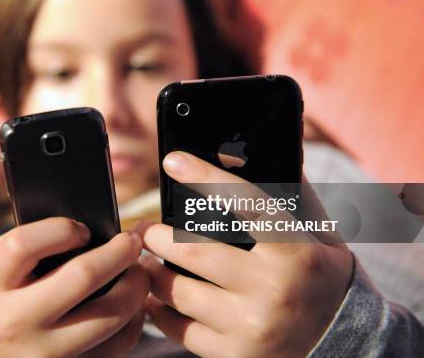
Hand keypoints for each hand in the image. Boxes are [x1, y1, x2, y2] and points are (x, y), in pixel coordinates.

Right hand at [0, 217, 148, 357]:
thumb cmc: (7, 296)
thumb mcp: (5, 265)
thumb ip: (35, 242)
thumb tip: (96, 228)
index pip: (23, 245)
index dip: (61, 229)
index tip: (83, 230)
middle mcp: (16, 321)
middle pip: (82, 276)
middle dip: (119, 252)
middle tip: (132, 241)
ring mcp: (46, 352)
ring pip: (111, 314)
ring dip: (136, 285)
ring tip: (138, 270)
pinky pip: (120, 341)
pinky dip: (135, 317)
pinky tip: (131, 302)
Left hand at [137, 151, 352, 357]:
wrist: (348, 345)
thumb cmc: (323, 277)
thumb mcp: (319, 234)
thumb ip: (290, 194)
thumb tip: (253, 154)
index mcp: (295, 250)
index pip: (245, 202)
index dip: (205, 177)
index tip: (172, 161)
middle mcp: (273, 288)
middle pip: (193, 253)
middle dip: (156, 236)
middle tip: (143, 228)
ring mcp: (253, 326)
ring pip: (179, 292)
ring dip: (151, 273)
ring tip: (144, 261)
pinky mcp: (237, 355)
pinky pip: (180, 330)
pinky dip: (158, 312)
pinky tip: (154, 298)